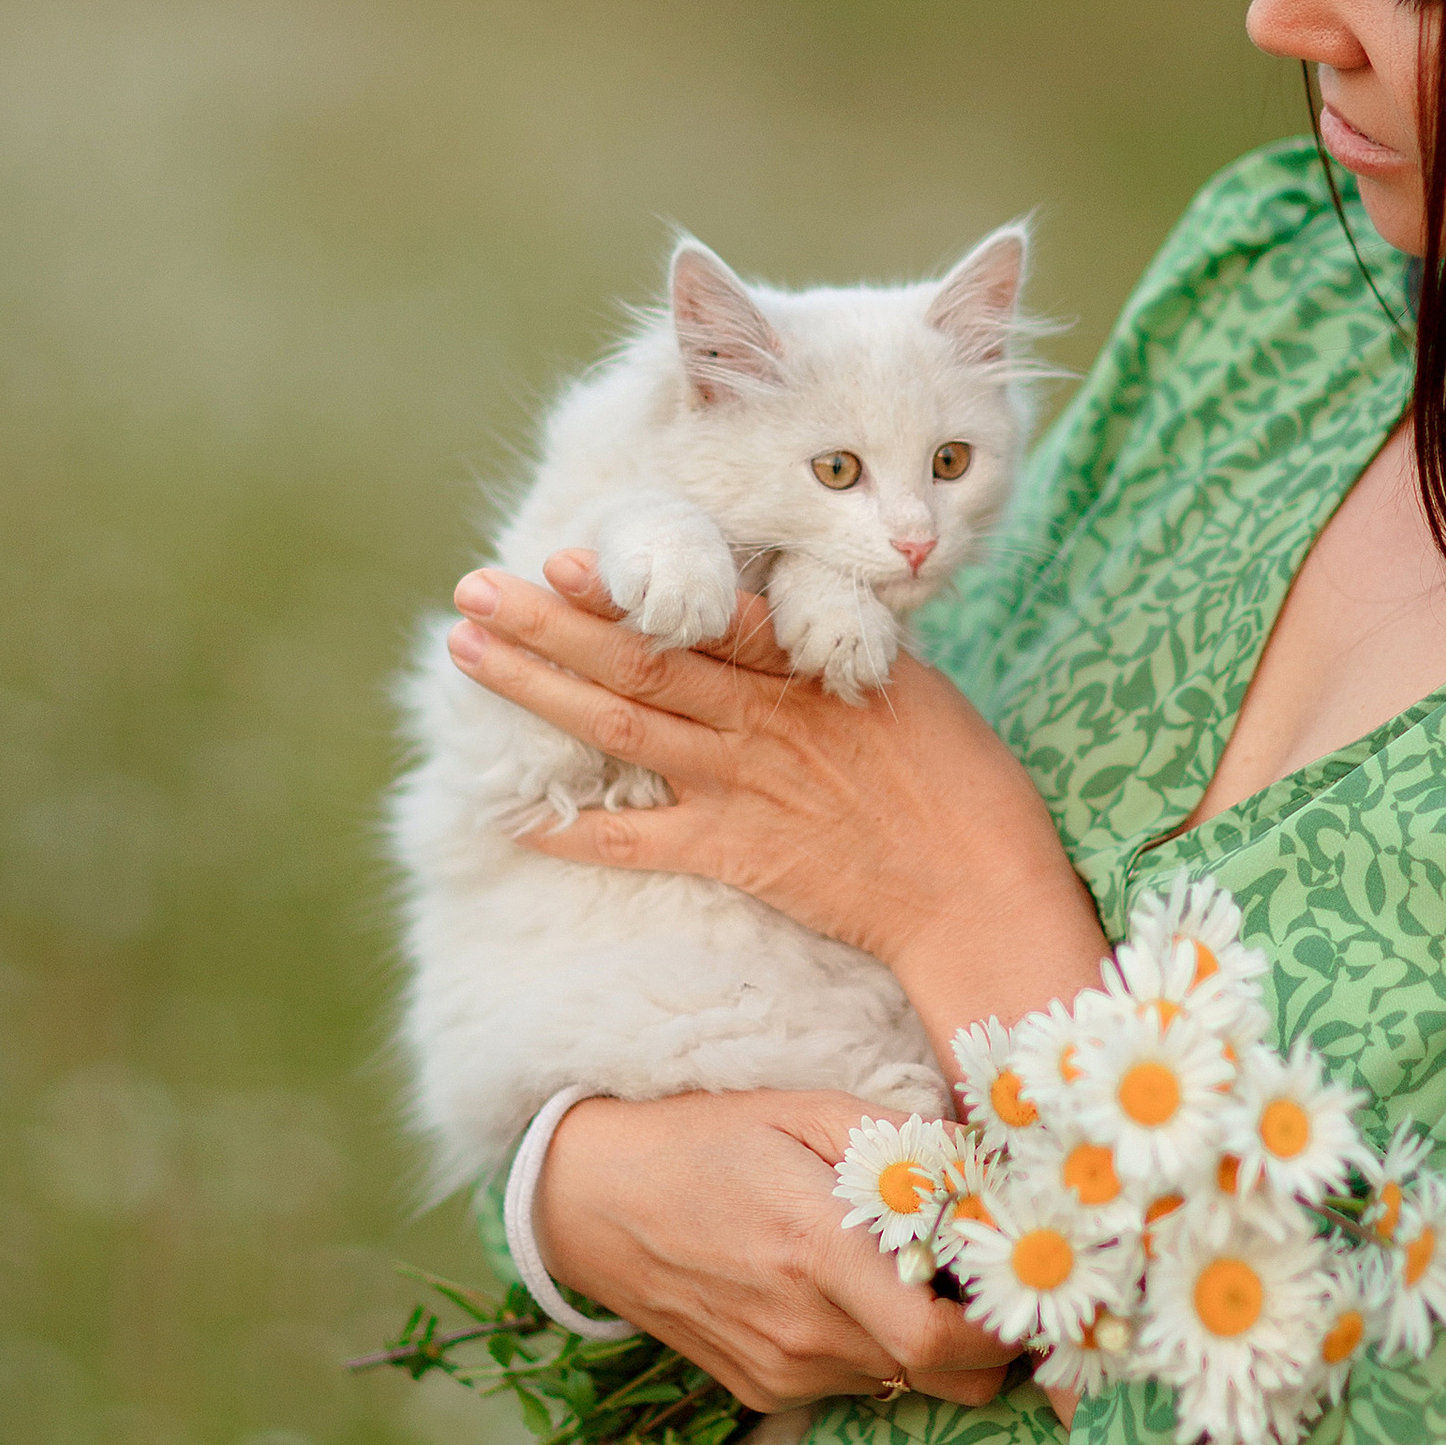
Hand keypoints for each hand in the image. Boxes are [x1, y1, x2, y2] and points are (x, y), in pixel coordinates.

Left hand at [443, 552, 1110, 1056]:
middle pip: (633, 660)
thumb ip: (829, 647)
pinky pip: (637, 842)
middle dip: (544, 623)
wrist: (977, 885)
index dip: (620, 590)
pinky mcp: (736, 852)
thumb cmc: (959, 778)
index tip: (553, 559)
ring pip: (618, 727)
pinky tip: (511, 818)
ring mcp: (740, 785)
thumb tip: (775, 614)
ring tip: (467, 655)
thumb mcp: (905, 683)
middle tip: (470, 590)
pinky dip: (572, 833)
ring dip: (536, 690)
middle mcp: (758, 717)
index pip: (696, 614)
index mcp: (801, 667)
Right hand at [536, 1089, 1017, 1413]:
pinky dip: (876, 1349)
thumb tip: (994, 1172)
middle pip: (946, 1381)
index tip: (1031, 1288)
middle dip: (993, 1347)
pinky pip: (853, 1385)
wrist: (591, 1200)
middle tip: (998, 1286)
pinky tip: (850, 1293)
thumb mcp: (809, 1110)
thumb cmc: (708, 1139)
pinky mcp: (760, 1391)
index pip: (946, 1340)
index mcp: (819, 1255)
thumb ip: (906, 1146)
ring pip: (904, 1385)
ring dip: (932, 1343)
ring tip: (917, 1276)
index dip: (1007, 1331)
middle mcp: (802, 1332)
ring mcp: (779, 1371)